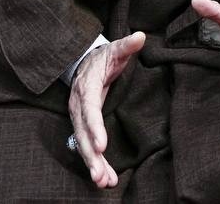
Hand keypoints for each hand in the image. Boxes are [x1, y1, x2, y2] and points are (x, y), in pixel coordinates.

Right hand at [68, 31, 144, 187]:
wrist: (84, 61)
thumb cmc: (103, 57)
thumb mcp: (115, 50)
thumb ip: (127, 45)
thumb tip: (140, 36)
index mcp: (86, 88)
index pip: (89, 111)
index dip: (95, 128)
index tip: (103, 145)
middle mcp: (78, 106)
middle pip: (83, 135)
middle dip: (92, 156)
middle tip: (101, 176)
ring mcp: (78, 118)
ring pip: (83, 145)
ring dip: (93, 164)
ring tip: (104, 182)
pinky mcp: (82, 125)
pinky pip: (87, 146)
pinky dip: (95, 162)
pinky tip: (105, 178)